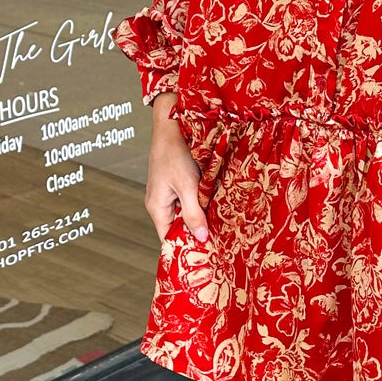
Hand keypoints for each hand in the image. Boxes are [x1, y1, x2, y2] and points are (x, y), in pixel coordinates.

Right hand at [144, 90, 208, 242]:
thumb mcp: (188, 186)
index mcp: (158, 207)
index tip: (207, 257)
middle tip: (221, 244)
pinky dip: (202, 202)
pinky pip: (191, 199)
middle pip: (179, 227)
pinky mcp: (179, 182)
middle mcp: (161, 202)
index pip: (169, 238)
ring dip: (202, 216)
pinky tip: (217, 204)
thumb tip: (201, 239)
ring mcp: (170, 192)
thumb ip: (194, 213)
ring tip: (223, 226)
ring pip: (187, 212)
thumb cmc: (176, 153)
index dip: (186, 248)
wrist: (173, 123)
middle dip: (198, 233)